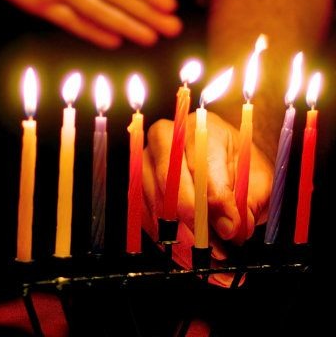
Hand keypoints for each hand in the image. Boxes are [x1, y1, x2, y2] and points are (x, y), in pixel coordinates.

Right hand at [143, 112, 272, 284]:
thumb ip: (248, 200)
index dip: (216, 200)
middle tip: (216, 251)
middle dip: (194, 223)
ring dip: (182, 240)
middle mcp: (165, 139)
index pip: (201, 163)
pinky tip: (190, 261)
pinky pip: (146, 219)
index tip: (232, 230)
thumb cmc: (241, 169)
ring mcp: (145, 162)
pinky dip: (168, 245)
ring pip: (155, 204)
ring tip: (209, 264)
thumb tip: (231, 229)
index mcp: (199, 128)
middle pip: (170, 181)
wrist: (224, 165)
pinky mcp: (136, 186)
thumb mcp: (257, 180)